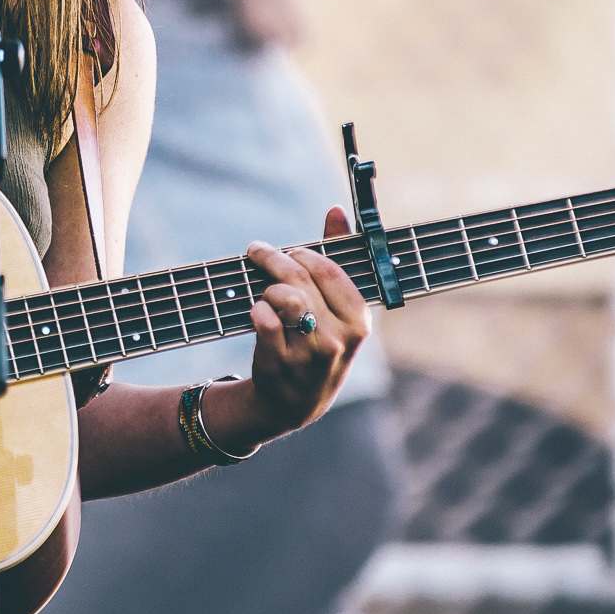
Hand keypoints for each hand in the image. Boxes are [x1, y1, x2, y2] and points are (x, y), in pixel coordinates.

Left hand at [201, 208, 369, 451]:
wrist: (293, 403)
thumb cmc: (317, 343)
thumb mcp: (336, 309)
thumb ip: (336, 257)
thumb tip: (335, 210)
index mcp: (359, 322)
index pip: (330, 271)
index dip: (304, 255)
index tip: (288, 251)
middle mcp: (339, 339)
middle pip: (300, 280)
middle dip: (273, 259)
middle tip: (257, 252)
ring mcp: (309, 354)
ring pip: (283, 298)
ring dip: (266, 289)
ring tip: (265, 293)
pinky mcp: (280, 364)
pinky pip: (262, 319)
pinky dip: (255, 310)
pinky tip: (257, 314)